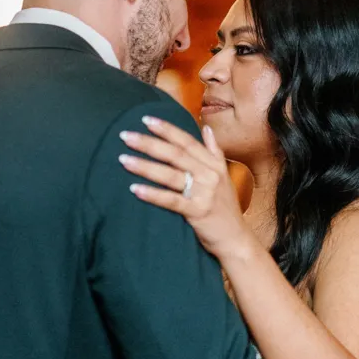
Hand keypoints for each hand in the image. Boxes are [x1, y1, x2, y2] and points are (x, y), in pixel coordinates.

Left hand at [119, 116, 253, 257]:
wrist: (236, 239)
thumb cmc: (225, 208)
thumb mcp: (224, 176)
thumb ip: (214, 151)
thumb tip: (206, 128)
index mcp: (214, 164)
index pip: (187, 141)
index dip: (166, 129)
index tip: (146, 119)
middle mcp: (210, 175)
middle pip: (175, 154)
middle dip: (148, 143)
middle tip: (125, 136)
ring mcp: (205, 193)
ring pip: (170, 175)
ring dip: (145, 166)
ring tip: (123, 159)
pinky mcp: (198, 212)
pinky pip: (171, 200)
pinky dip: (152, 194)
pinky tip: (134, 189)